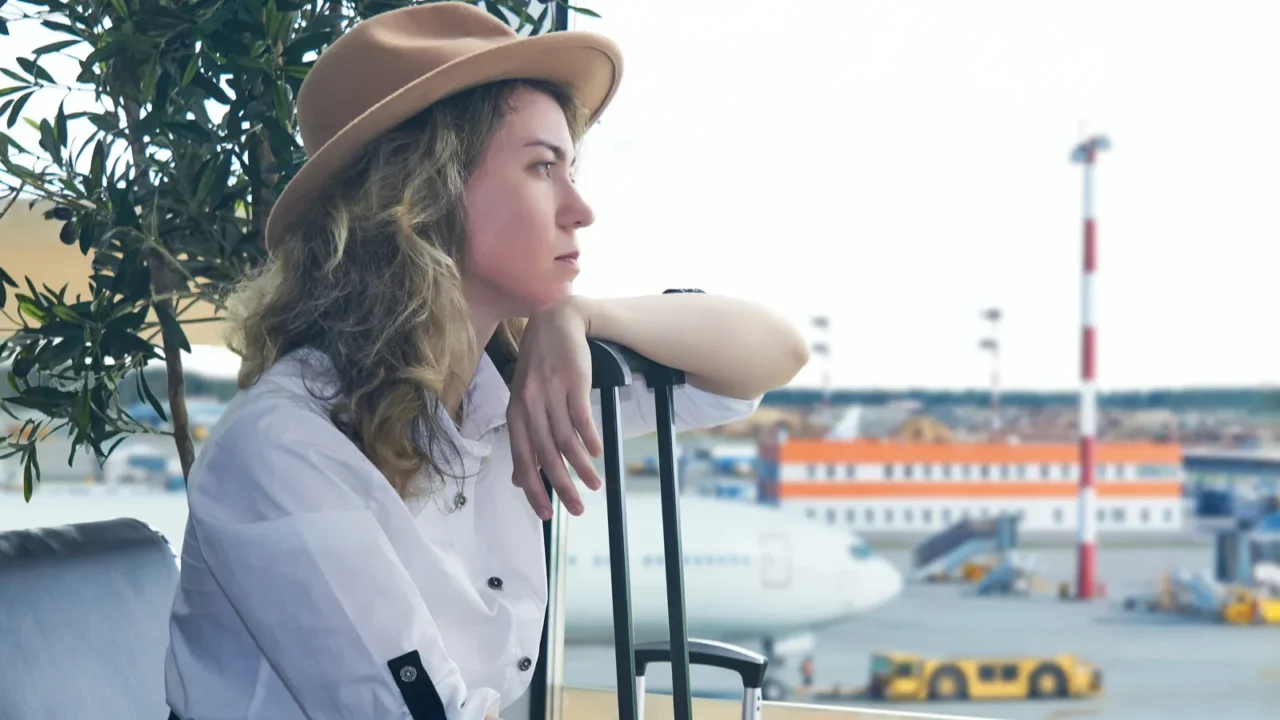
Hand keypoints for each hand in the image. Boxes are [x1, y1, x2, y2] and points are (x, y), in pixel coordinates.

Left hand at [507, 297, 603, 519]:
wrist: (556, 322)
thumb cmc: (539, 366)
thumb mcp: (522, 400)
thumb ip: (521, 437)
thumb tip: (516, 479)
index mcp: (514, 413)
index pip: (521, 458)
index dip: (533, 488)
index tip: (546, 513)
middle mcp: (529, 405)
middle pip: (545, 455)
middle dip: (561, 486)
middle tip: (577, 509)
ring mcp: (551, 393)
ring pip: (565, 440)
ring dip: (581, 468)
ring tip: (594, 486)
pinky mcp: (573, 382)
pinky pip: (581, 418)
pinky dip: (590, 439)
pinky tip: (597, 454)